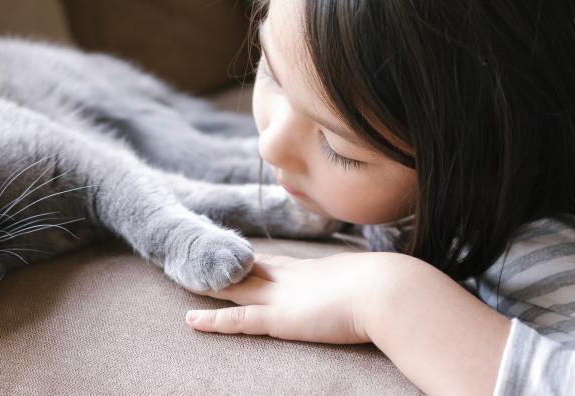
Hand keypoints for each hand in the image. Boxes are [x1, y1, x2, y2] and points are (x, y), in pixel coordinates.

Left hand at [184, 251, 393, 344]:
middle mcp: (291, 279)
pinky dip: (212, 321)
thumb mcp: (374, 282)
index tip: (234, 254)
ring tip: (182, 279)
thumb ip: (366, 286)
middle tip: (198, 257)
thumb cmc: (392, 289)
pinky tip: (190, 320)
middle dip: (222, 265)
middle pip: (247, 269)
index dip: (251, 259)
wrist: (390, 292)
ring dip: (207, 286)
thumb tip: (387, 286)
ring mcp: (281, 298)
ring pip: (234, 289)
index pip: (273, 262)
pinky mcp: (278, 319)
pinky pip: (237, 320)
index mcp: (311, 270)